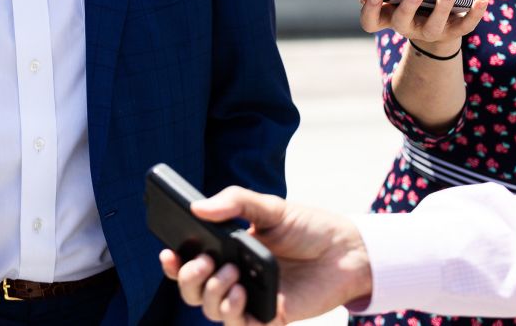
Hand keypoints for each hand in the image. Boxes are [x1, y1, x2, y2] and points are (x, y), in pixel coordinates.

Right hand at [160, 187, 371, 324]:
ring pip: (211, 310)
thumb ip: (235, 201)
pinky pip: (239, 325)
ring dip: (213, 293)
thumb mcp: (270, 206)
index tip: (167, 253)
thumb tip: (198, 207)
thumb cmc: (308, 227)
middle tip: (204, 262)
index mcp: (228, 251)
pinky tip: (239, 296)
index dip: (173, 264)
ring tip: (232, 274)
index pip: (190, 262)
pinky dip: (232, 313)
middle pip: (193, 290)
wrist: (348, 249)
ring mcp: (251, 299)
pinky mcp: (271, 317)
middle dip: (189, 280)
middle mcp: (235, 277)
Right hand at [359, 0, 488, 55]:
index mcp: (389, 19)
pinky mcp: (454, 32)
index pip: (371, 22)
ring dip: (442, 7)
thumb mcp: (397, 0)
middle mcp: (407, 29)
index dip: (370, 11)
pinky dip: (476, 12)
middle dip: (408, 7)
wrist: (437, 31)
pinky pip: (466, 25)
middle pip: (402, 23)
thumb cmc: (413, 8)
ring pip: (435, 25)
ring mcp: (431, 33)